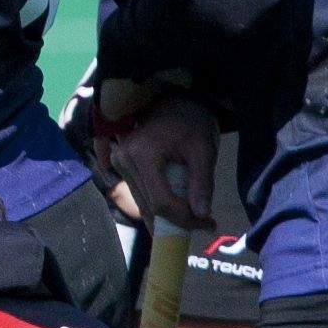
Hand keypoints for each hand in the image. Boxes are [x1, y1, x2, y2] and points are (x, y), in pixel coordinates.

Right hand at [91, 90, 220, 230]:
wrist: (171, 101)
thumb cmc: (190, 122)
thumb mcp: (203, 150)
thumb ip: (202, 183)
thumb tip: (201, 215)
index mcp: (142, 154)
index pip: (160, 201)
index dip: (184, 218)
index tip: (208, 223)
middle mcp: (123, 161)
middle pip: (149, 207)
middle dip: (178, 222)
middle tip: (205, 226)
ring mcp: (119, 164)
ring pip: (143, 206)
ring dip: (169, 219)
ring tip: (196, 220)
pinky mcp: (121, 167)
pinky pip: (141, 197)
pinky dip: (160, 209)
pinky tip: (180, 212)